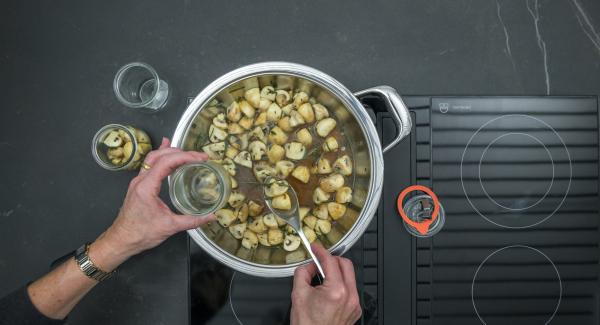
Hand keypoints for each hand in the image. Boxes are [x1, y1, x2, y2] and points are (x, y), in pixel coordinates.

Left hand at [90, 138, 214, 270]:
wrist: (122, 240)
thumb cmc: (140, 234)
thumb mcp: (170, 227)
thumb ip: (192, 220)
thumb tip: (210, 216)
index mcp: (146, 187)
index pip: (166, 162)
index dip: (185, 157)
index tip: (200, 158)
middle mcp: (140, 181)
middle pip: (159, 156)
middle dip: (180, 152)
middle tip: (198, 156)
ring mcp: (138, 182)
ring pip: (152, 158)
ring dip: (170, 152)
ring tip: (186, 152)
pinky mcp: (138, 186)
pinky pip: (149, 165)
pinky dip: (160, 157)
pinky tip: (165, 150)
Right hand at [291, 244, 361, 324]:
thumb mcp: (298, 295)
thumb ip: (303, 273)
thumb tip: (309, 265)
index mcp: (336, 291)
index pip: (331, 261)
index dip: (321, 251)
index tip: (315, 248)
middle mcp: (350, 296)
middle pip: (346, 264)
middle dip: (332, 259)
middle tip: (319, 261)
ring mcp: (354, 304)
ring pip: (349, 276)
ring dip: (336, 272)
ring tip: (321, 279)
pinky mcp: (355, 309)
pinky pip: (350, 289)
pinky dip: (340, 284)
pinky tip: (327, 291)